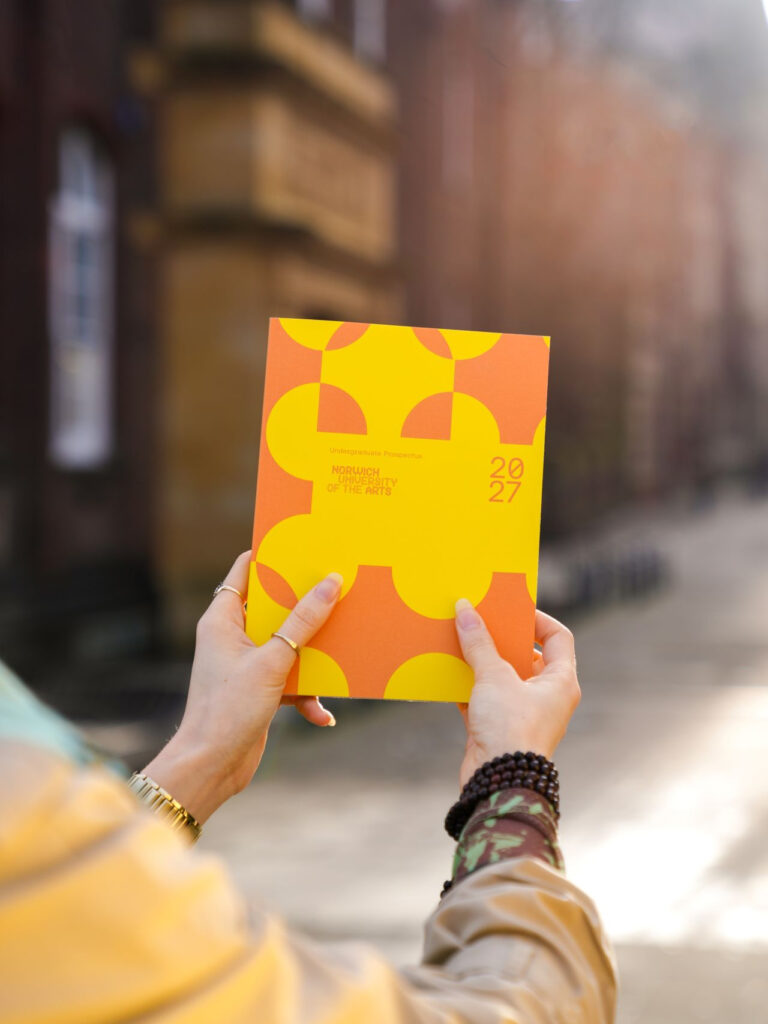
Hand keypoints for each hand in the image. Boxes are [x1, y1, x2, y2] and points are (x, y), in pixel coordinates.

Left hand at [143, 551, 341, 822]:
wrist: (212, 767)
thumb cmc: (229, 709)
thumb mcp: (273, 660)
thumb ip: (303, 621)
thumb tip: (331, 582)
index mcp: (222, 619)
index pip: (245, 571)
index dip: (272, 556)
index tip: (303, 544)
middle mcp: (232, 637)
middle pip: (275, 607)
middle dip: (305, 605)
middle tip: (337, 587)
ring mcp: (246, 664)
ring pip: (288, 644)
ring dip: (313, 655)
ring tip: (341, 652)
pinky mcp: (259, 691)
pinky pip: (291, 681)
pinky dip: (307, 694)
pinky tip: (322, 713)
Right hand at [454, 600, 580, 789]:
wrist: (498, 783)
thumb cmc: (510, 728)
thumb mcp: (493, 677)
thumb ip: (479, 642)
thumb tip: (465, 609)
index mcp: (560, 681)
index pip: (558, 637)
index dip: (537, 618)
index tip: (510, 608)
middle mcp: (547, 696)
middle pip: (526, 655)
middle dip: (501, 638)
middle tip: (479, 619)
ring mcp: (523, 713)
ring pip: (502, 677)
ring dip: (481, 660)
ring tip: (458, 640)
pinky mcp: (499, 728)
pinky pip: (484, 698)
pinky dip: (468, 686)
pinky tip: (446, 672)